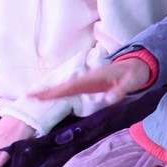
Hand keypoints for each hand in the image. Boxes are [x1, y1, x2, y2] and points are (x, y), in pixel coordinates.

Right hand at [31, 59, 149, 103]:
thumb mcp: (131, 82)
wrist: (137, 66)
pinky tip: (52, 96)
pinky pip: (72, 90)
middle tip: (29, 96)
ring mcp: (87, 82)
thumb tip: (108, 99)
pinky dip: (61, 93)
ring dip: (51, 92)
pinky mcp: (89, 85)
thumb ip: (121, 90)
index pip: (71, 86)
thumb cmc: (133, 74)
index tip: (40, 94)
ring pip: (66, 88)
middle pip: (64, 86)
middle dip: (47, 91)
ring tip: (34, 97)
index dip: (56, 91)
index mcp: (93, 78)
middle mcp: (87, 78)